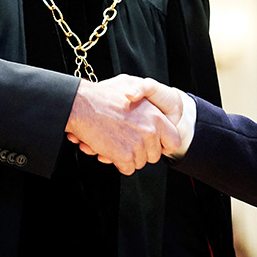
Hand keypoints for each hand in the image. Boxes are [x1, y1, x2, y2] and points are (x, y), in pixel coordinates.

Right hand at [64, 74, 178, 174]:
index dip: (164, 145)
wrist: (82, 104)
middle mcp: (151, 132)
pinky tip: (109, 149)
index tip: (155, 145)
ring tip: (115, 141)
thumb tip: (151, 112)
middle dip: (142, 152)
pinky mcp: (124, 156)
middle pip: (154, 155)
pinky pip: (127, 169)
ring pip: (140, 163)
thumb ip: (146, 100)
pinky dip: (118, 163)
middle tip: (127, 141)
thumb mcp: (131, 87)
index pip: (174, 141)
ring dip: (128, 156)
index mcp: (157, 117)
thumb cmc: (103, 95)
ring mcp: (138, 145)